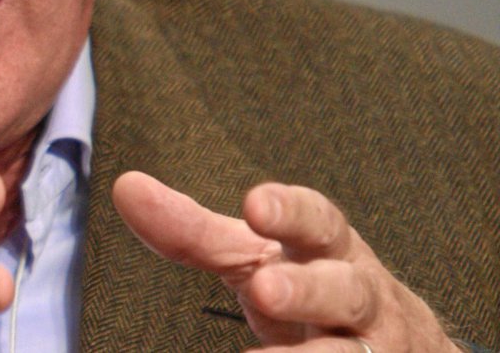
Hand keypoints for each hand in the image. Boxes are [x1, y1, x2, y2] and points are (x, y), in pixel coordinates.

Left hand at [112, 171, 457, 351]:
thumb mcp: (256, 255)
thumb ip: (195, 230)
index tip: (255, 204)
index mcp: (330, 248)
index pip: (318, 219)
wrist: (397, 348)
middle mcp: (361, 295)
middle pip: (345, 288)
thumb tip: (125, 186)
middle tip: (263, 288)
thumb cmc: (308, 285)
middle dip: (307, 289)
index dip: (291, 210)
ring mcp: (375, 350)